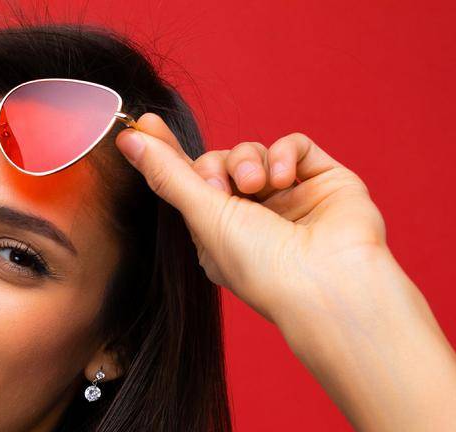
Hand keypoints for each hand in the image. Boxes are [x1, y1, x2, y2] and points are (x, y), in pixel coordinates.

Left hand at [114, 113, 390, 324]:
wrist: (328, 282)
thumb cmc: (260, 266)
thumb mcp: (203, 217)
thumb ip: (168, 174)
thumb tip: (127, 139)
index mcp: (217, 234)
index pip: (184, 184)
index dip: (164, 154)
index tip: (142, 124)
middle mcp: (251, 216)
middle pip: (217, 163)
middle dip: (216, 167)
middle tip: (222, 190)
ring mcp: (288, 198)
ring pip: (253, 151)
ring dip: (249, 161)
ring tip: (256, 186)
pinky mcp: (322, 181)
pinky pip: (293, 145)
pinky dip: (284, 154)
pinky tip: (284, 178)